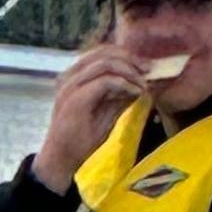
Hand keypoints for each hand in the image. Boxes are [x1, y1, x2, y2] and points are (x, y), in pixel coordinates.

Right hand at [30, 33, 160, 191]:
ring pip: (104, 62)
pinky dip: (124, 84)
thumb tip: (141, 82)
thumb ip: (120, 96)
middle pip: (103, 52)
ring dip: (129, 71)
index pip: (100, 53)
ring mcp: (70, 86)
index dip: (125, 55)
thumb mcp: (106, 112)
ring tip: (143, 83)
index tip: (146, 67)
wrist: (62, 160)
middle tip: (149, 70)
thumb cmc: (80, 139)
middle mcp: (69, 76)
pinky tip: (136, 93)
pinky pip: (105, 81)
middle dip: (130, 58)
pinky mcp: (76, 98)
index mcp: (73, 77)